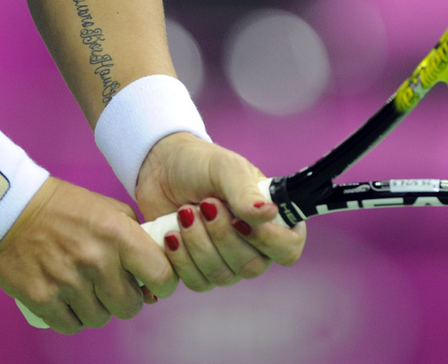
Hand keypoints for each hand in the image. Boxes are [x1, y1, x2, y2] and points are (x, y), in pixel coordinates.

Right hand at [0, 177, 177, 333]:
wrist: (13, 206)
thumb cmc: (68, 207)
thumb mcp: (112, 211)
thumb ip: (138, 240)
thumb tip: (153, 285)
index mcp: (119, 234)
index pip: (161, 276)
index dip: (161, 285)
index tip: (152, 284)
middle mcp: (97, 260)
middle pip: (130, 307)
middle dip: (125, 299)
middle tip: (113, 287)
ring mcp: (68, 281)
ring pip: (100, 319)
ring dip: (96, 308)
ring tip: (86, 289)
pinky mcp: (41, 297)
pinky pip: (70, 325)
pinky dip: (71, 317)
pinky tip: (67, 299)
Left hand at [135, 132, 305, 290]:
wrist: (160, 170)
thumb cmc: (200, 165)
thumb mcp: (225, 169)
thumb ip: (246, 192)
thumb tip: (269, 212)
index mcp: (272, 219)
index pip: (287, 249)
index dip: (268, 242)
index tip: (238, 220)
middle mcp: (255, 246)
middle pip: (251, 266)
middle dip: (222, 236)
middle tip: (204, 205)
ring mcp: (227, 262)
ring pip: (222, 276)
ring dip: (199, 244)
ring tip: (184, 212)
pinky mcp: (198, 270)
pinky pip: (197, 282)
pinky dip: (181, 259)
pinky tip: (171, 234)